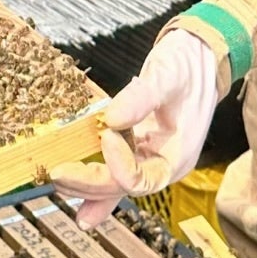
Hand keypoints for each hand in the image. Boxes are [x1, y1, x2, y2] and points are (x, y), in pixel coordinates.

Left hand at [50, 29, 226, 229]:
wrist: (198, 59)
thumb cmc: (189, 67)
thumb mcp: (169, 76)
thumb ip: (142, 97)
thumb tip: (112, 120)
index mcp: (177, 157)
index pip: (142, 178)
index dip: (119, 164)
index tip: (107, 135)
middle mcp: (161, 164)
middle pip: (122, 186)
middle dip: (89, 182)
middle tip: (58, 174)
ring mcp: (147, 157)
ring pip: (114, 183)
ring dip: (85, 186)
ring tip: (58, 184)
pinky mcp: (135, 147)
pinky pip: (112, 171)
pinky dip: (93, 183)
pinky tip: (74, 198)